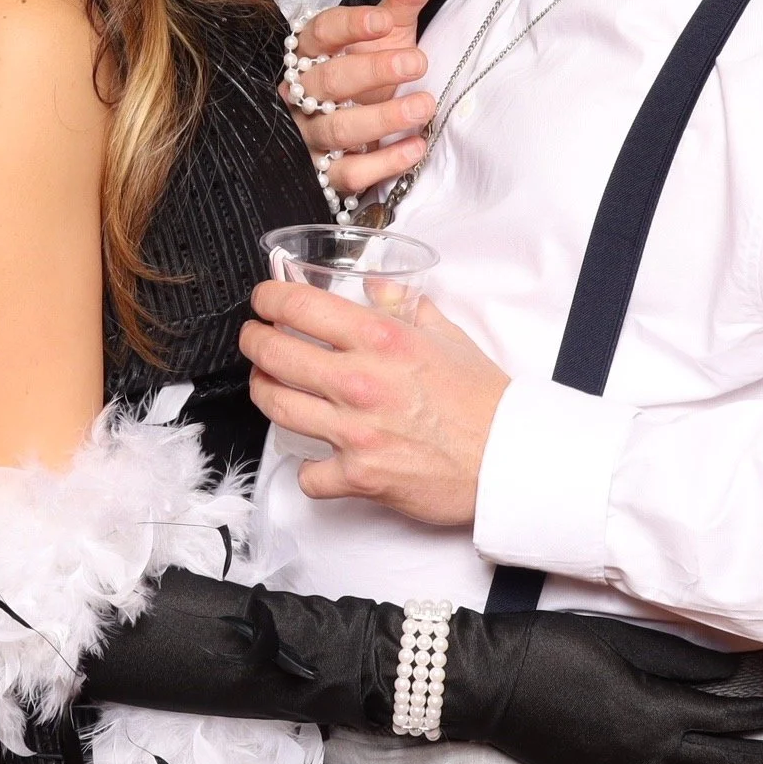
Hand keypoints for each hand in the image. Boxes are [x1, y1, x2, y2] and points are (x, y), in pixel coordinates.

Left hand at [242, 279, 508, 525]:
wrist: (509, 459)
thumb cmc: (484, 401)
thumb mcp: (447, 335)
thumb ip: (405, 306)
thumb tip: (377, 288)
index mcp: (382, 340)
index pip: (299, 306)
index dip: (268, 299)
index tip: (263, 300)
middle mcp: (360, 382)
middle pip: (273, 353)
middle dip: (253, 341)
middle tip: (255, 339)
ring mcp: (355, 431)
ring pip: (276, 406)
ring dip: (265, 392)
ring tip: (269, 385)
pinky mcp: (358, 475)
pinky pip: (308, 474)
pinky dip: (309, 468)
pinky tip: (317, 458)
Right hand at [285, 0, 439, 200]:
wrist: (356, 126)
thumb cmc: (368, 72)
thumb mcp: (388, 32)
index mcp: (312, 51)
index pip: (320, 33)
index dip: (350, 26)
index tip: (385, 21)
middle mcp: (304, 92)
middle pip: (327, 81)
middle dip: (372, 71)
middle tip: (417, 62)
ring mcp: (310, 134)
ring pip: (336, 128)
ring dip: (383, 119)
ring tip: (425, 106)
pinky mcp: (324, 172)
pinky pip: (346, 174)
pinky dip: (382, 163)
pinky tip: (416, 148)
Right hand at [449, 611, 762, 763]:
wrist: (492, 683)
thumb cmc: (551, 649)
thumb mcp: (618, 639)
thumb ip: (676, 659)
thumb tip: (728, 672)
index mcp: (656, 708)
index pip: (722, 717)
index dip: (753, 715)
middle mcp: (648, 751)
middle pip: (715, 760)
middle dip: (754, 760)